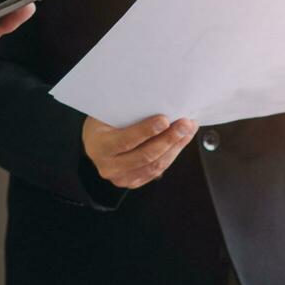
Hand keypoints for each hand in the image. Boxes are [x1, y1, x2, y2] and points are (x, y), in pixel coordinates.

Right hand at [82, 115, 197, 190]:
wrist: (96, 142)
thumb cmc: (104, 123)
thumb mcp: (109, 113)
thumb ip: (129, 112)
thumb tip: (159, 103)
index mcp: (99, 146)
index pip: (125, 140)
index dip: (146, 131)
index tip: (164, 120)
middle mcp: (108, 166)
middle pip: (145, 156)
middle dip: (169, 139)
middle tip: (185, 124)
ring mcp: (120, 177)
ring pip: (155, 165)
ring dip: (175, 147)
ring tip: (188, 130)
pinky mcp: (132, 181)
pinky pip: (156, 170)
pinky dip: (172, 154)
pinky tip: (181, 141)